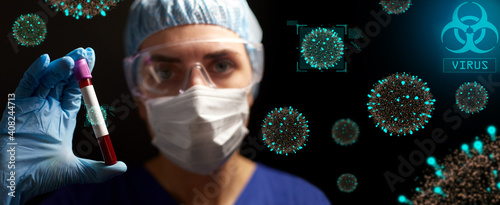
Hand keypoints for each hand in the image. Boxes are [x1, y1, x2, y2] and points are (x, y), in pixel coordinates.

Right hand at [0, 48, 126, 204]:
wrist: (13, 182)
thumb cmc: (40, 176)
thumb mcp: (75, 171)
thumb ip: (98, 169)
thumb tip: (122, 167)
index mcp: (62, 118)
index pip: (75, 91)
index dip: (84, 76)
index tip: (92, 59)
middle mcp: (48, 109)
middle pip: (62, 80)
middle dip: (74, 65)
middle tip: (85, 51)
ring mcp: (32, 106)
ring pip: (46, 79)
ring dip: (59, 68)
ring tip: (71, 60)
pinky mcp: (16, 107)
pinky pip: (26, 85)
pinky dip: (35, 72)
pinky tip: (45, 60)